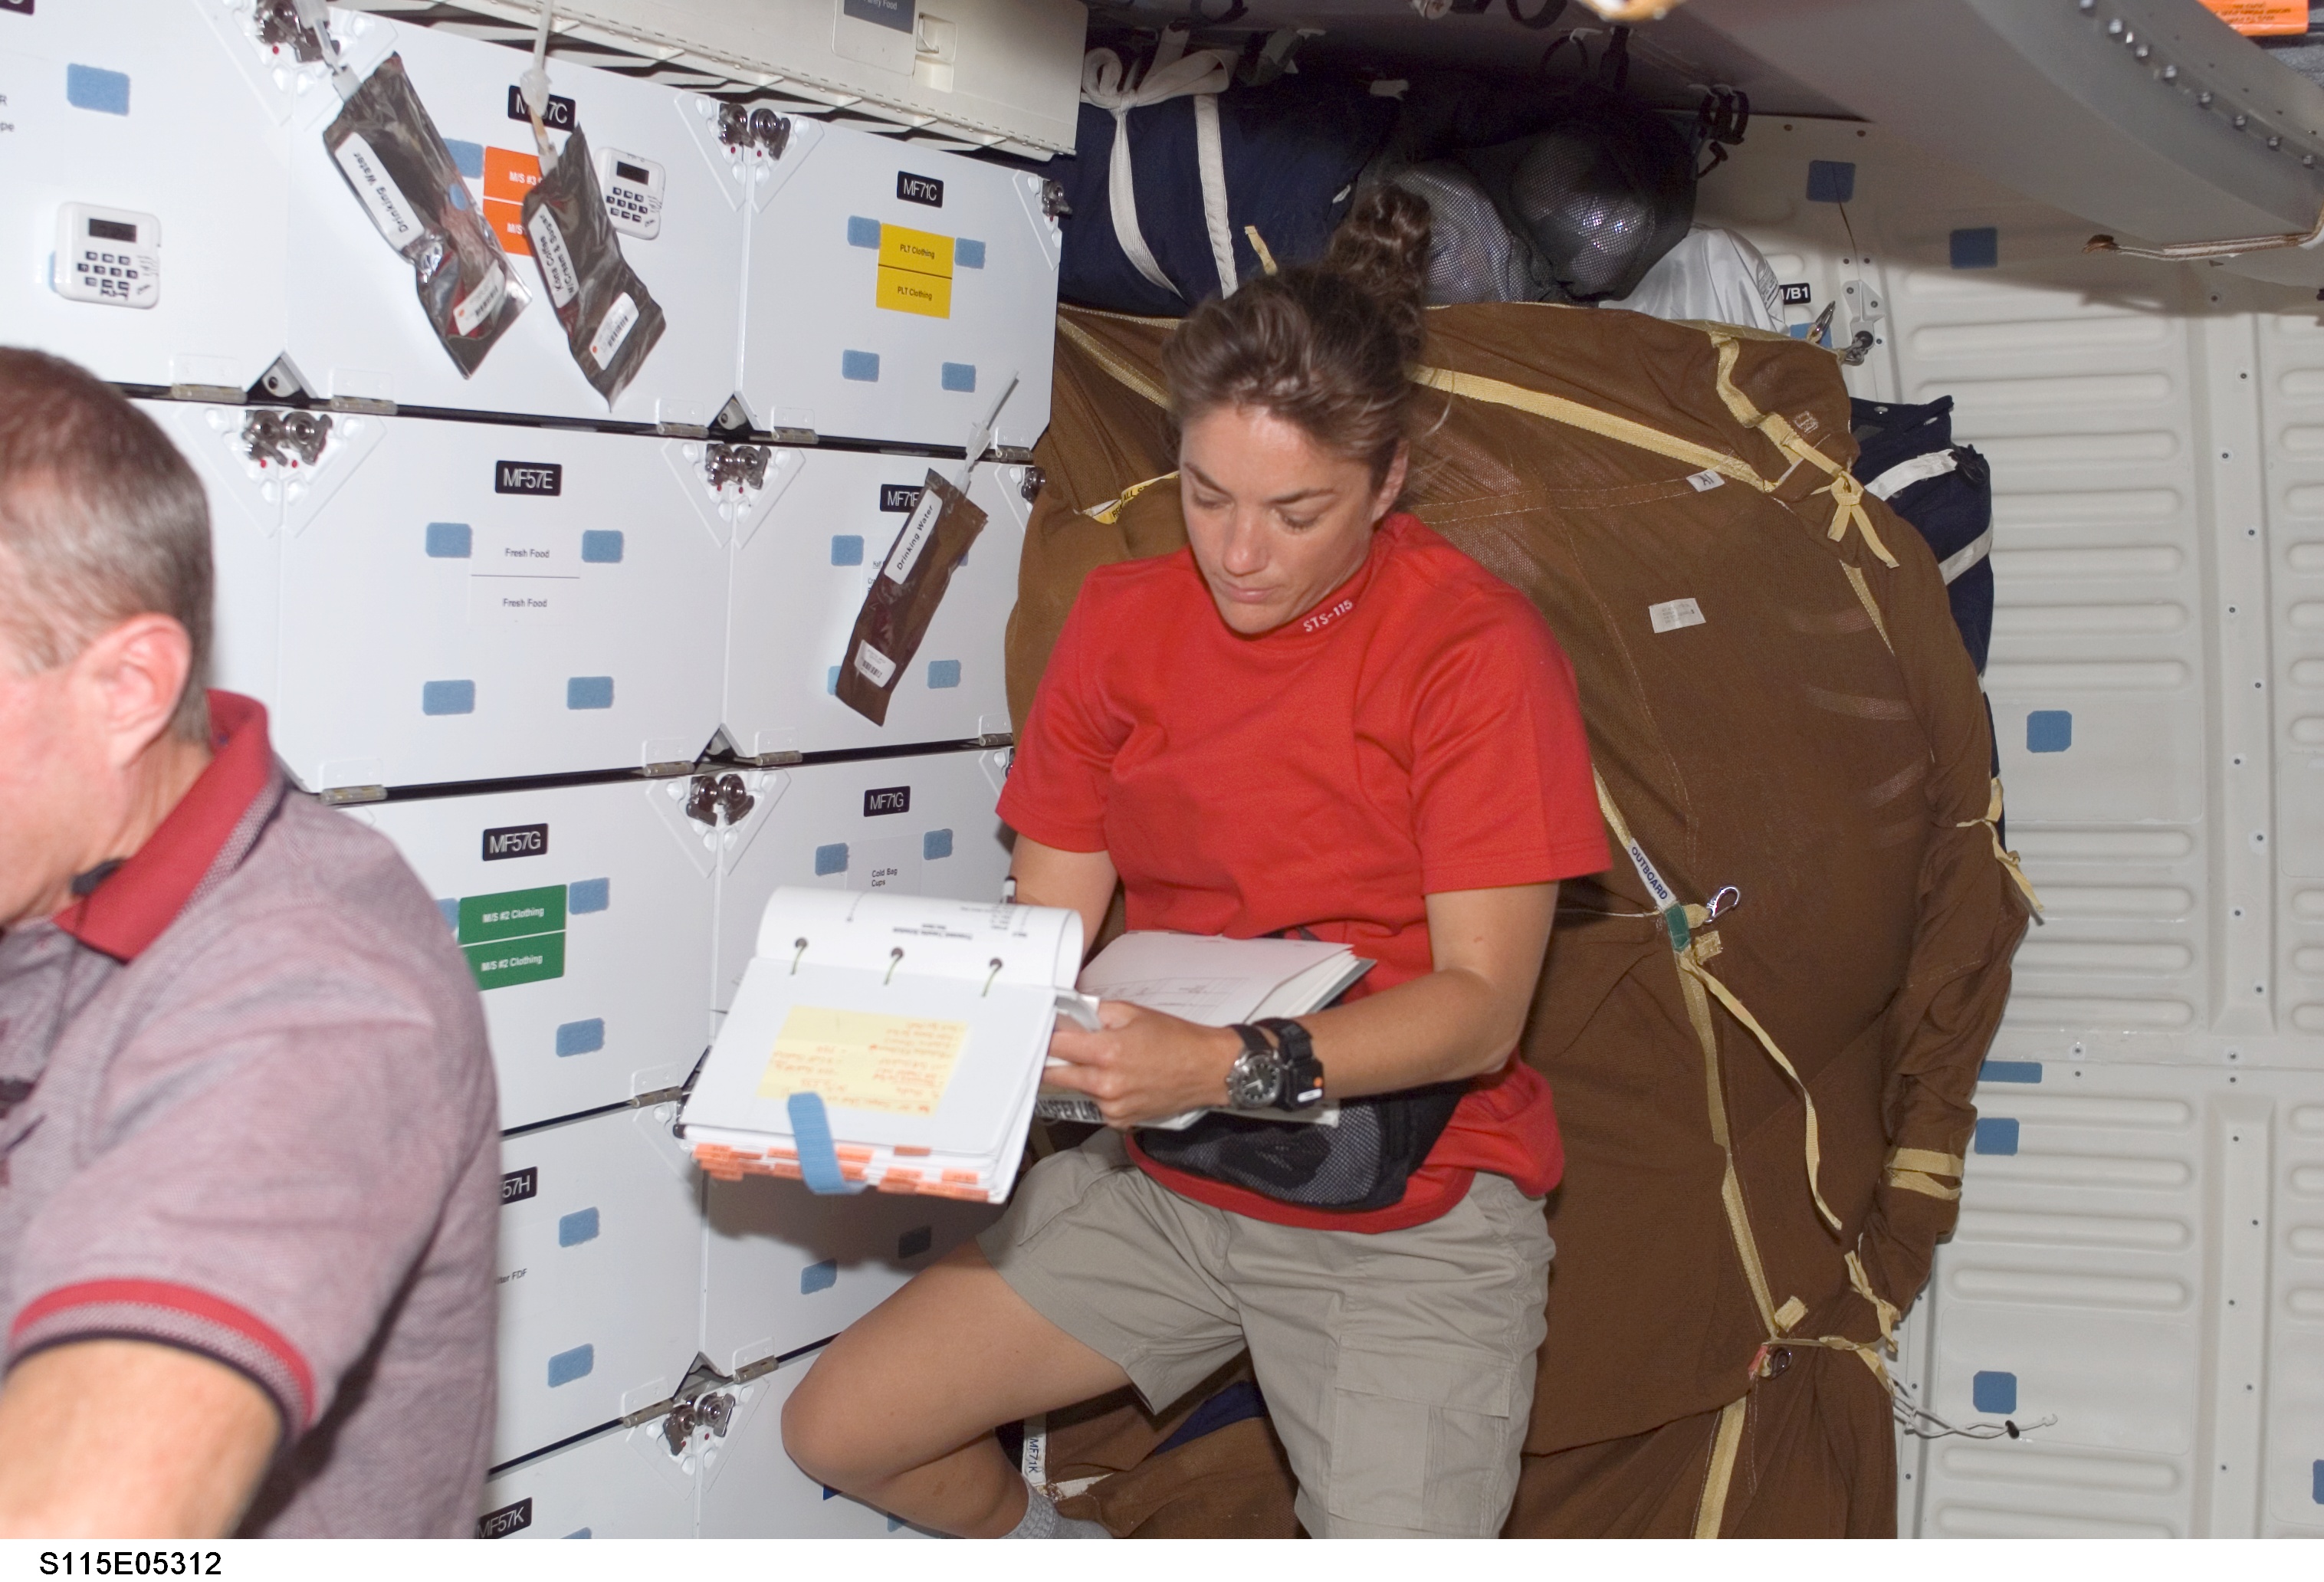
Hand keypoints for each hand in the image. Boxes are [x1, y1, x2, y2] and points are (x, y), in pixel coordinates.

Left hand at [1043, 1002, 1241, 1127]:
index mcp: (1106, 1052)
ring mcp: (1112, 1107)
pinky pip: (1097, 1104)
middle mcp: (1105, 1084)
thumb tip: (1068, 1015)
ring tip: (1107, 1063)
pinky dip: (1101, 1092)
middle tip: (1060, 1047)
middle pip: (1055, 1074)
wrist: (1209, 1070)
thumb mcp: (1134, 1012)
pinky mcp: (1120, 1121)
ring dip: (1081, 1076)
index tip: (1040, 1030)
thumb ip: (1095, 1013)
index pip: (1056, 1046)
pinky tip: (1121, 1080)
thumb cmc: (1176, 1038)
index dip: (1045, 1036)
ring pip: (1078, 1088)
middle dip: (1052, 1060)